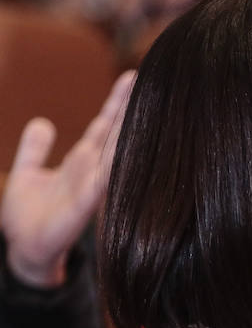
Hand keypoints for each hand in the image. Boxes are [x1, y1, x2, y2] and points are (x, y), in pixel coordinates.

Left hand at [1, 71, 133, 286]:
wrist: (23, 250)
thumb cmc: (26, 217)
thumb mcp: (24, 173)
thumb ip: (34, 149)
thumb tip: (43, 122)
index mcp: (79, 162)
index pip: (103, 125)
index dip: (117, 102)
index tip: (133, 77)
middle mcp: (89, 172)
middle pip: (115, 133)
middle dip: (131, 109)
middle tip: (153, 82)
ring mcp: (89, 188)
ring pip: (114, 154)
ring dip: (130, 134)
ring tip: (149, 109)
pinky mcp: (82, 207)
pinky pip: (101, 185)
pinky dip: (114, 169)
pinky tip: (125, 152)